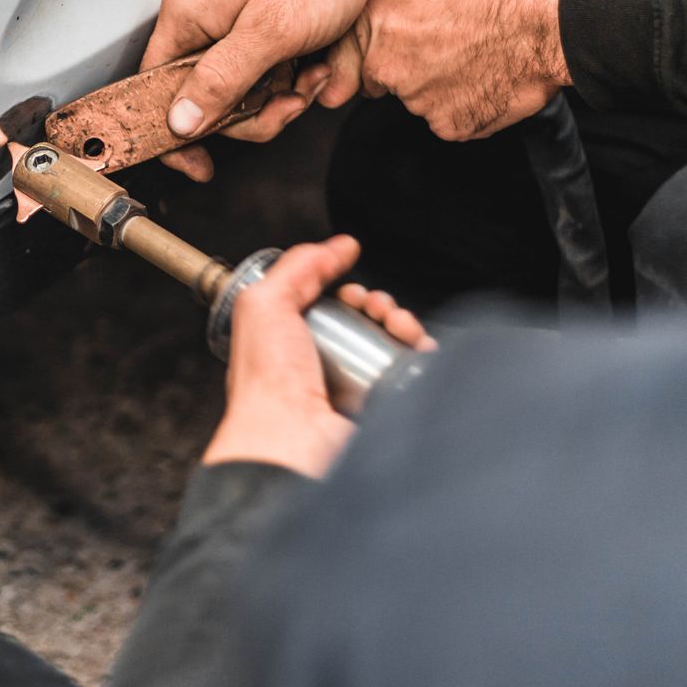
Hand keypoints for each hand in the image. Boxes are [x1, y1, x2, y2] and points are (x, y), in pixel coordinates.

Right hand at [143, 0, 390, 180]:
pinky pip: (268, 73)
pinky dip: (295, 77)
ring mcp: (234, 25)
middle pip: (207, 100)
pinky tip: (320, 63)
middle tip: (291, 102)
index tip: (199, 163)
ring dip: (282, 96)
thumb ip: (220, 81)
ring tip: (314, 75)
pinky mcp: (263, 27)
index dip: (175, 132)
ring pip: (243, 92)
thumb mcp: (268, 33)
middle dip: (254, 113)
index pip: (155, 89)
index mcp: (188, 17)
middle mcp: (204, 21)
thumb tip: (179, 122)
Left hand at [203, 236, 434, 476]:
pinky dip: (422, 354)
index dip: (348, 293)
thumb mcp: (265, 304)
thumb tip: (339, 246)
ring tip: (399, 325)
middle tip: (377, 308)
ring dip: (403, 323)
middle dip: (380, 304)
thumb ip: (298, 267)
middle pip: (366, 322)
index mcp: (289, 343)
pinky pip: (412, 374)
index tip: (352, 292)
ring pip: (392, 344)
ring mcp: (353, 390)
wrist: (289, 440)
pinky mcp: (381, 410)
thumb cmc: (267, 382)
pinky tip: (418, 346)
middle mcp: (322, 367)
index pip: (332, 307)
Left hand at [326, 0, 572, 140]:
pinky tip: (489, 76)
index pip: (347, 45)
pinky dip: (466, 105)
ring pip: (418, 97)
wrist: (550, 16)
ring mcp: (418, 98)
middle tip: (447, 44)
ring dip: (439, 83)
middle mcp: (389, 61)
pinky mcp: (450, 124)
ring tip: (477, 54)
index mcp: (379, 15)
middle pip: (382, 75)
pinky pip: (450, 118)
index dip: (371, 44)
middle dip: (406, 64)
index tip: (389, 44)